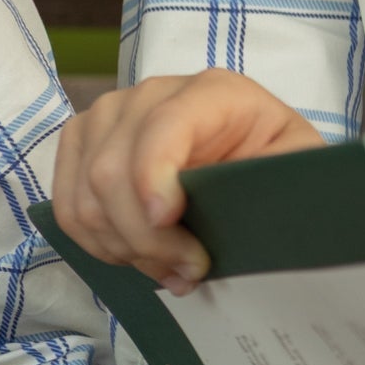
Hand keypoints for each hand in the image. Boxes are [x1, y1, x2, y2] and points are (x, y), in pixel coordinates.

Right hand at [50, 68, 322, 290]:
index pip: (164, 125)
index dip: (153, 177)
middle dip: (145, 238)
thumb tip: (248, 224)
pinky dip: (98, 244)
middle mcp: (149, 94)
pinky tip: (137, 256)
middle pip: (111, 170)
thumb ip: (277, 186)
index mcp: (212, 92)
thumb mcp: (296, 168)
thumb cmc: (272, 163)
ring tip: (169, 270)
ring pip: (85, 197)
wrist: (246, 150)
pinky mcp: (81, 143)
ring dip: (124, 249)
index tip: (166, 223)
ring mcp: (107, 117)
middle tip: (188, 272)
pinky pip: (68, 207)